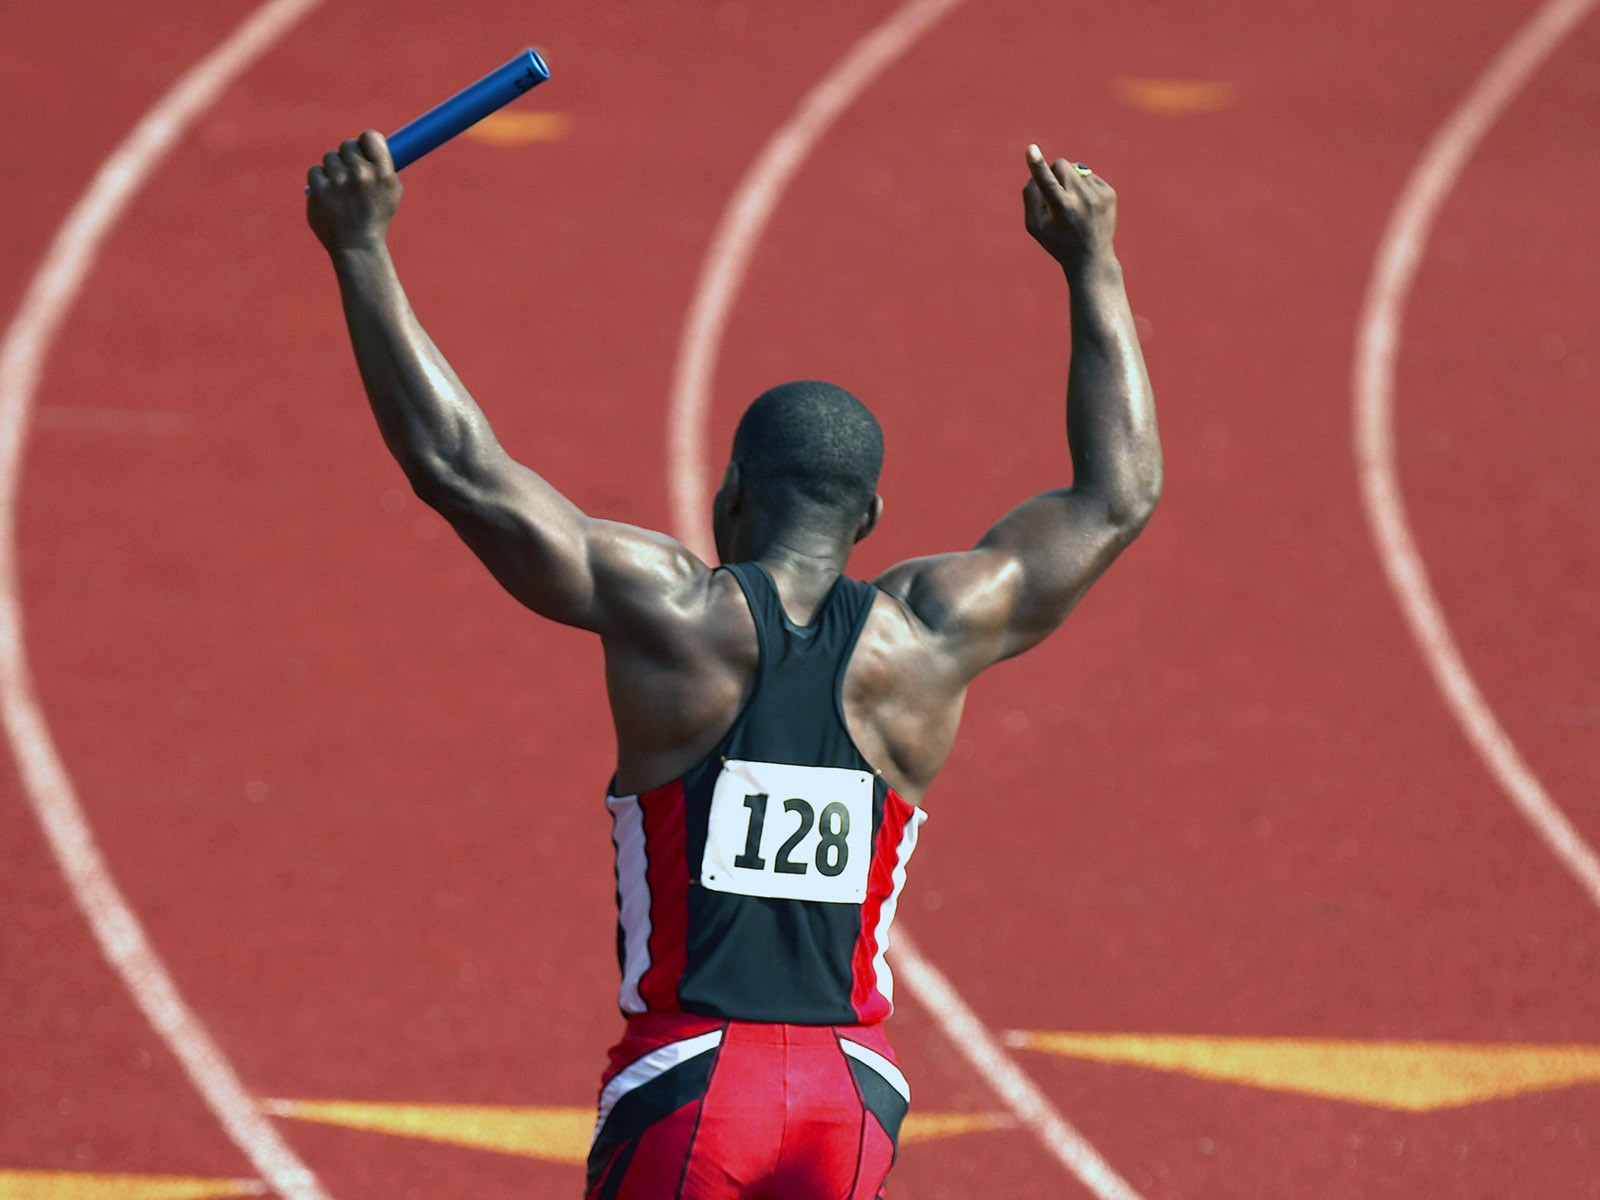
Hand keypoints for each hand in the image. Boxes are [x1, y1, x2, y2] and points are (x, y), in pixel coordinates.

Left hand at [307, 130, 401, 252]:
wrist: (357, 247)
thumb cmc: (375, 219)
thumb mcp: (390, 193)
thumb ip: (383, 168)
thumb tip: (374, 143)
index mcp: (383, 173)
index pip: (370, 136)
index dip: (365, 141)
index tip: (363, 150)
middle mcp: (362, 174)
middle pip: (347, 145)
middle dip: (347, 157)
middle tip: (349, 174)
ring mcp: (339, 181)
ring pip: (330, 158)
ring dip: (333, 171)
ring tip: (340, 191)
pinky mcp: (319, 189)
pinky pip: (315, 171)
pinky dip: (319, 182)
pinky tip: (328, 197)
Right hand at [1022, 144, 1115, 268]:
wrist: (1092, 258)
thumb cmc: (1057, 242)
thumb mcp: (1035, 227)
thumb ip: (1030, 198)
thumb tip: (1037, 172)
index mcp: (1062, 209)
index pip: (1046, 182)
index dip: (1037, 164)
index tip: (1030, 149)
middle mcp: (1082, 200)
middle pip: (1061, 165)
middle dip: (1054, 173)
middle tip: (1055, 193)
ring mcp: (1098, 195)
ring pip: (1075, 168)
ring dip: (1069, 182)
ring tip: (1073, 205)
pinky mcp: (1109, 193)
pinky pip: (1089, 176)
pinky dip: (1083, 187)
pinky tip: (1085, 206)